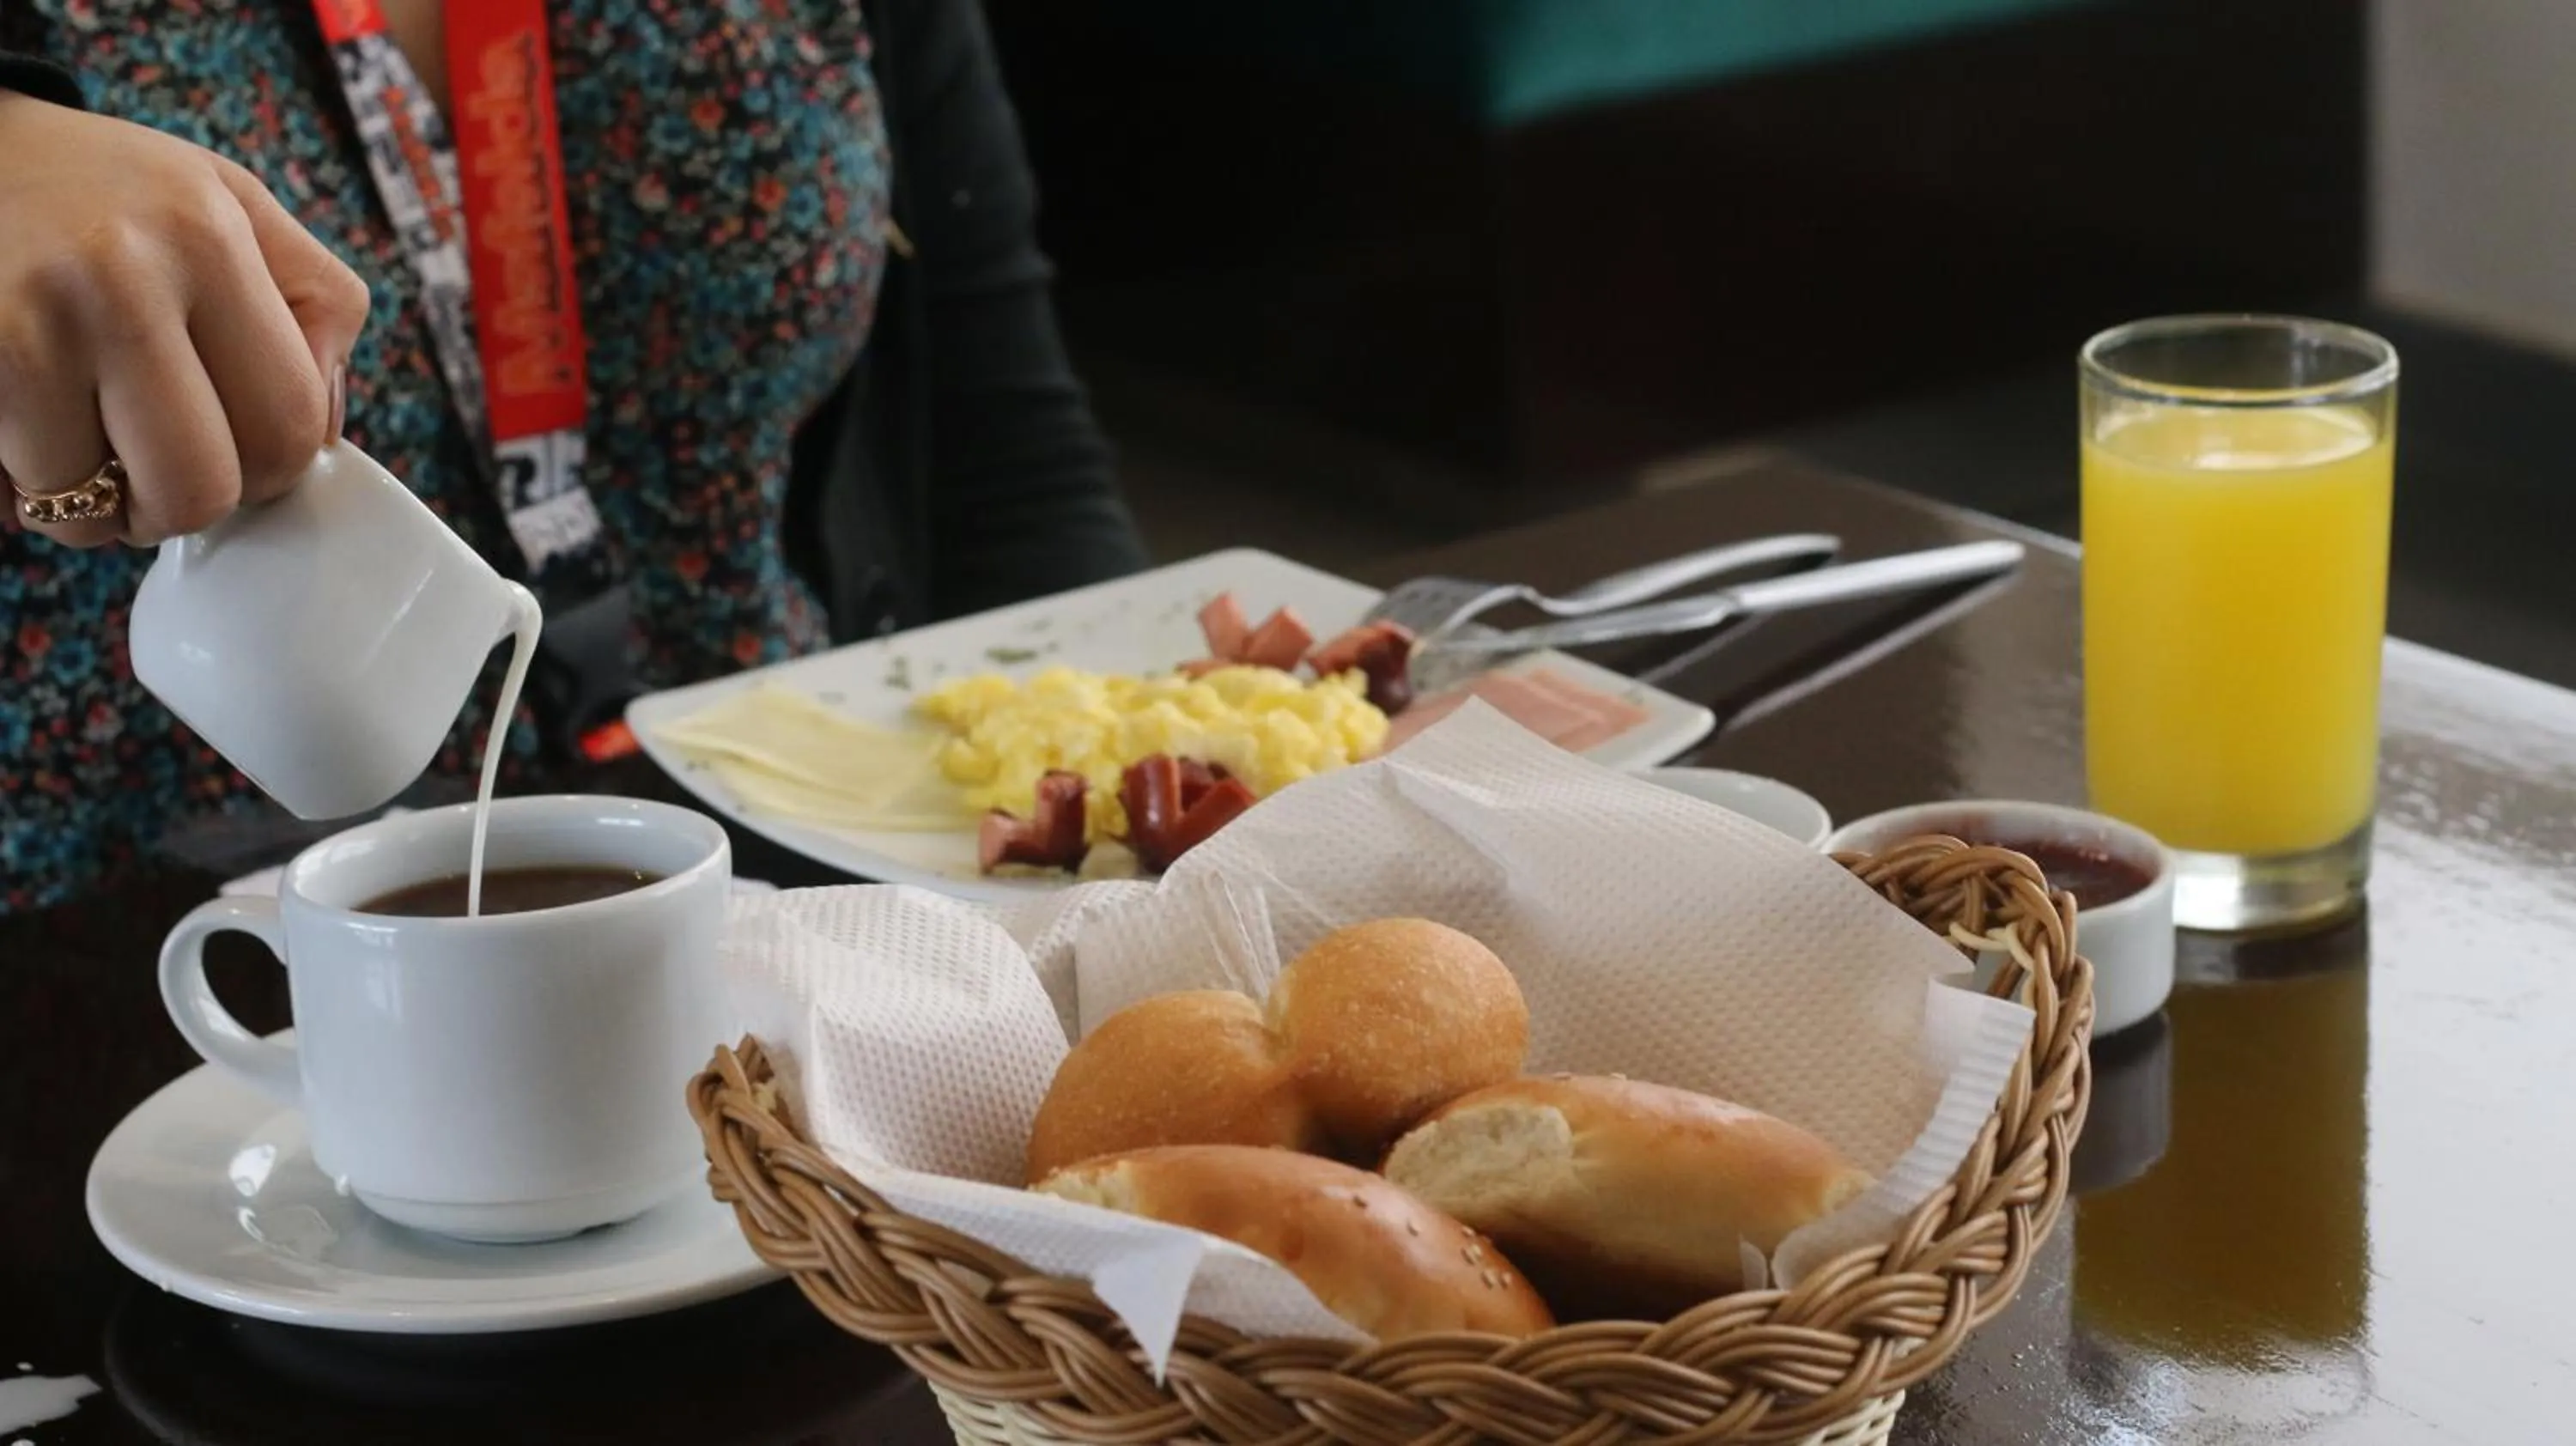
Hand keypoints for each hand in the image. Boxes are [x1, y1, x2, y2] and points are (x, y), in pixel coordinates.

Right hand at [0, 93, 371, 546]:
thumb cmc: (98, 190)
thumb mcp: (226, 200)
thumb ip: (313, 304)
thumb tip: (328, 431)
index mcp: (205, 237)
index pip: (290, 426)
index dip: (270, 470)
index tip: (237, 453)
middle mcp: (118, 279)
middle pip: (200, 491)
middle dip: (183, 505)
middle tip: (154, 467)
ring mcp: (25, 327)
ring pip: (95, 513)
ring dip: (91, 502)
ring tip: (77, 433)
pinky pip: (13, 499)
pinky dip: (20, 490)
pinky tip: (21, 422)